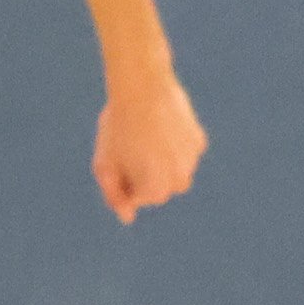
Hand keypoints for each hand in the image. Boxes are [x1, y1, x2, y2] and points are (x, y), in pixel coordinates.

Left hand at [95, 62, 205, 221]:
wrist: (142, 86)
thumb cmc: (118, 127)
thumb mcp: (104, 164)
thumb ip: (114, 195)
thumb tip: (128, 218)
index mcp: (155, 191)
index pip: (137, 198)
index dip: (123, 177)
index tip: (116, 155)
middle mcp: (179, 181)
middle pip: (158, 189)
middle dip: (145, 175)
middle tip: (129, 146)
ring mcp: (191, 161)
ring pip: (174, 172)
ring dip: (161, 162)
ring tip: (144, 136)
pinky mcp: (198, 141)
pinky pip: (185, 152)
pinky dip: (173, 146)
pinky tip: (159, 127)